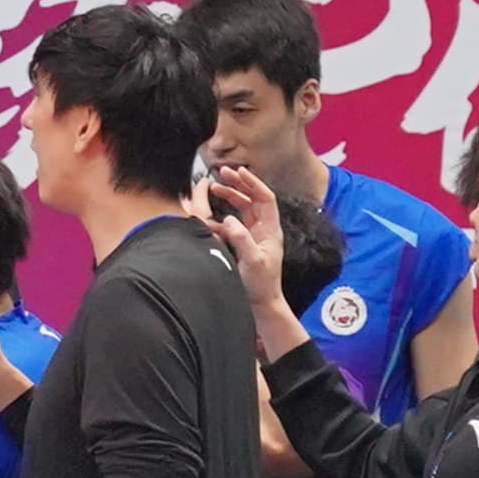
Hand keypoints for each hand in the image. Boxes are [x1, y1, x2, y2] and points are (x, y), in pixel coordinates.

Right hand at [199, 162, 287, 312]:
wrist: (261, 305)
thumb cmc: (261, 286)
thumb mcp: (252, 260)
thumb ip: (241, 238)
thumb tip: (228, 220)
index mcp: (270, 230)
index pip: (265, 198)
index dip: (253, 183)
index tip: (239, 172)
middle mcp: (263, 230)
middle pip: (252, 199)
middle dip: (238, 185)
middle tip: (222, 174)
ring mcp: (253, 237)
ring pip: (241, 210)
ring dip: (229, 198)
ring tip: (213, 189)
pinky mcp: (242, 246)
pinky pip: (232, 226)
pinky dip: (220, 218)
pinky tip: (208, 218)